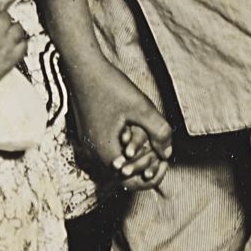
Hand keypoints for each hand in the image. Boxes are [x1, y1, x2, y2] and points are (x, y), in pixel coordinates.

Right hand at [73, 59, 172, 188]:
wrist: (82, 67)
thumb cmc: (110, 85)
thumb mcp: (142, 107)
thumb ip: (159, 132)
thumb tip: (168, 153)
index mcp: (106, 154)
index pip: (133, 183)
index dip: (154, 177)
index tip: (166, 160)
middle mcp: (94, 154)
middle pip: (125, 174)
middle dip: (146, 164)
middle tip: (162, 151)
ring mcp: (89, 144)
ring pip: (118, 161)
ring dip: (136, 155)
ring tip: (151, 140)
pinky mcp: (88, 134)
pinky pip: (110, 149)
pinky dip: (125, 146)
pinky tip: (136, 131)